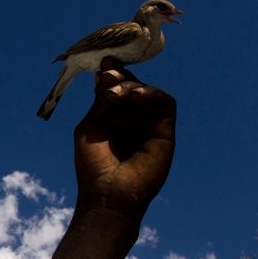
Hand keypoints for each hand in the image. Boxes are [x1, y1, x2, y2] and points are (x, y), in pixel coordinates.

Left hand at [72, 56, 176, 220]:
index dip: (111, 73)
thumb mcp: (92, 126)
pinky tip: (136, 96)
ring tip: (116, 93)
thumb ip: (101, 101)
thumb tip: (105, 71)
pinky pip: (165, 104)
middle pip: (132, 85)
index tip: (103, 64)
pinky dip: (153, 94)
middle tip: (108, 75)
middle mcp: (132, 118)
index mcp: (112, 116)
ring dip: (133, 85)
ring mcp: (149, 124)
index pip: (115, 86)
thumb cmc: (94, 165)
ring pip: (148, 92)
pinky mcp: (165, 132)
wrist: (108, 194)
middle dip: (120, 76)